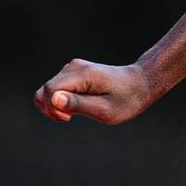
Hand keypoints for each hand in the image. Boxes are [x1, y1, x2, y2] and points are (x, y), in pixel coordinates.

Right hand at [34, 59, 151, 124]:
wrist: (140, 84)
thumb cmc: (127, 100)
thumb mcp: (105, 110)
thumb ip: (78, 104)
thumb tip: (54, 99)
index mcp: (83, 75)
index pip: (50, 90)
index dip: (52, 108)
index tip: (68, 119)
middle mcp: (74, 67)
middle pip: (45, 89)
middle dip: (51, 108)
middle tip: (69, 118)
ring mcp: (72, 68)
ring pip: (48, 89)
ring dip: (54, 105)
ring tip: (73, 114)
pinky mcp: (73, 72)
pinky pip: (55, 88)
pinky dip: (59, 100)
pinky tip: (75, 106)